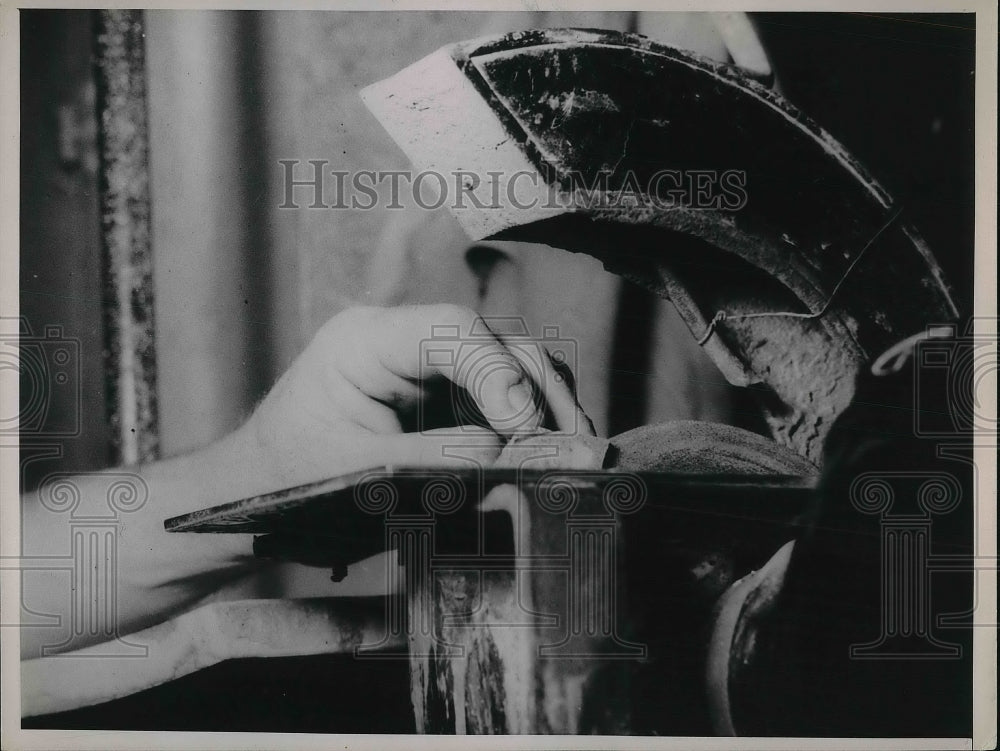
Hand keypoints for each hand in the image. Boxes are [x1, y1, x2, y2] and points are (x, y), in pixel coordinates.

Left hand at [245, 304, 593, 489]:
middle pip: (493, 342)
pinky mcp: (441, 399)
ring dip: (544, 406)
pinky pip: (498, 399)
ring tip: (572, 453)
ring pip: (508, 366)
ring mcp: (425, 367)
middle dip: (537, 392)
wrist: (255, 504)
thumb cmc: (287, 486)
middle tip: (569, 447)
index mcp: (365, 340)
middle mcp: (402, 341)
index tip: (525, 429)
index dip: (501, 374)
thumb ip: (435, 460)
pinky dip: (529, 424)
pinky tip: (548, 454)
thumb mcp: (357, 477)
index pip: (455, 330)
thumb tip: (509, 454)